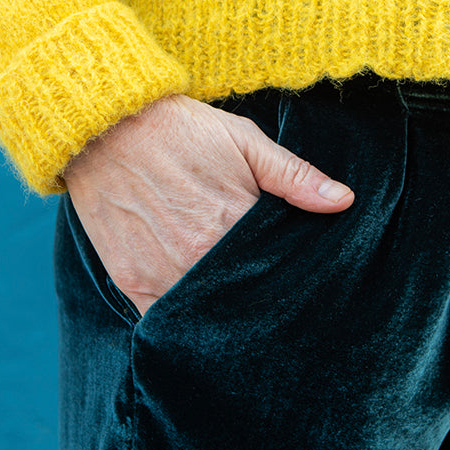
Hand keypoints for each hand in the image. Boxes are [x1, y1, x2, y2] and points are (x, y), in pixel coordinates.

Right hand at [61, 93, 354, 316]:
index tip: (299, 277)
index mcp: (234, 222)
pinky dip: (182, 323)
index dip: (289, 272)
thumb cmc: (180, 130)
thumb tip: (344, 202)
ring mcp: (163, 273)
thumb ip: (295, 176)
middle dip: (260, 298)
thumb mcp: (245, 140)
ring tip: (239, 310)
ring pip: (206, 312)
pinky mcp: (133, 282)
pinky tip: (199, 318)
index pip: (277, 267)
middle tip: (272, 300)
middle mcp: (199, 256)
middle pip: (244, 295)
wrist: (106, 126)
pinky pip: (164, 321)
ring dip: (223, 312)